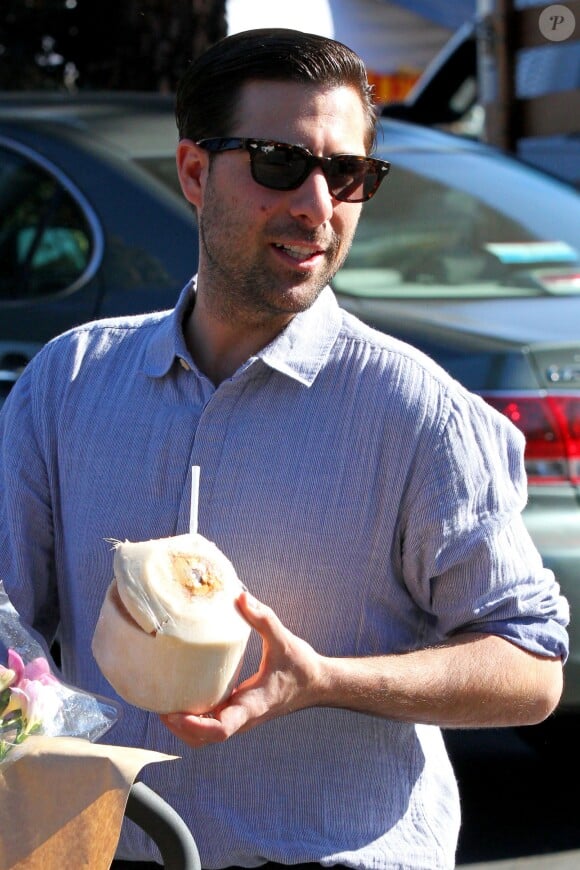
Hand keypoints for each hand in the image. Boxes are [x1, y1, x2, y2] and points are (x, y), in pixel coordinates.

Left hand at [160, 591, 323, 747]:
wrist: (317, 684)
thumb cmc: (301, 665)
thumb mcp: (284, 639)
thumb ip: (263, 618)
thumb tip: (240, 596)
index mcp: (252, 706)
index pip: (221, 730)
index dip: (194, 726)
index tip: (174, 713)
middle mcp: (244, 718)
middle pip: (204, 740)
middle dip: (180, 728)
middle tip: (160, 705)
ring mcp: (240, 718)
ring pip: (205, 737)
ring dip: (184, 727)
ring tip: (163, 702)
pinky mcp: (239, 713)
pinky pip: (211, 725)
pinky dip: (194, 719)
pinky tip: (182, 696)